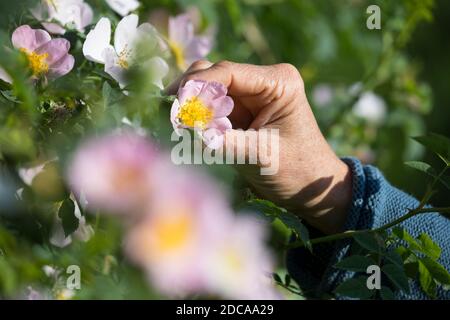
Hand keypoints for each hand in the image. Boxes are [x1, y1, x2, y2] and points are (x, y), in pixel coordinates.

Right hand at [168, 60, 352, 234]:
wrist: (312, 188)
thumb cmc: (297, 171)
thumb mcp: (260, 155)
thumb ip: (223, 140)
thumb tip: (185, 128)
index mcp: (278, 82)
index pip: (227, 73)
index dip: (197, 86)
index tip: (174, 104)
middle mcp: (263, 82)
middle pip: (213, 76)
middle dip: (190, 94)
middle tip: (172, 118)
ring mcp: (250, 96)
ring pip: (208, 90)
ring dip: (191, 106)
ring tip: (177, 127)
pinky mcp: (241, 113)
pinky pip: (211, 108)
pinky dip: (197, 118)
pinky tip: (186, 131)